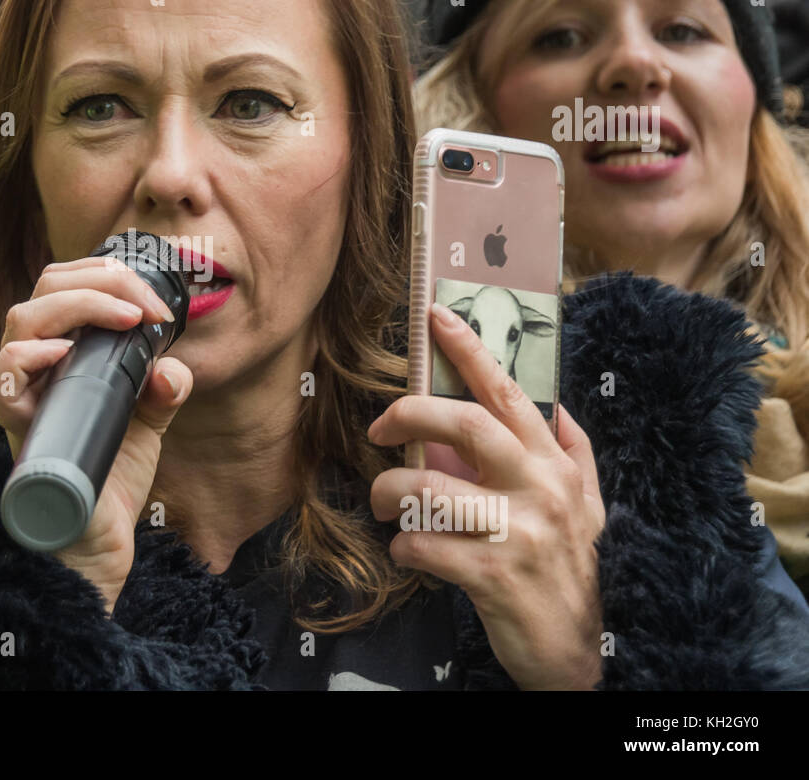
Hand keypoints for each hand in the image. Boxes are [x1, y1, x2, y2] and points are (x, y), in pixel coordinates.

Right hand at [0, 255, 192, 614]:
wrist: (102, 541)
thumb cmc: (112, 475)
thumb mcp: (149, 419)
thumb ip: (162, 386)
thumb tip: (169, 369)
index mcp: (61, 354)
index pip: (63, 286)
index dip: (108, 278)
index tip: (155, 305)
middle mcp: (36, 369)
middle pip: (42, 292)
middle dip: (98, 281)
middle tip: (143, 305)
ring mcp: (23, 397)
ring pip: (20, 321)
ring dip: (76, 305)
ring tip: (124, 318)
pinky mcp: (19, 431)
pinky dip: (24, 359)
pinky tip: (63, 354)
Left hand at [368, 302, 606, 688]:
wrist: (578, 652)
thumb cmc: (569, 570)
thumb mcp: (587, 507)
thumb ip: (574, 455)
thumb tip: (558, 410)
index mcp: (553, 464)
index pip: (507, 393)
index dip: (469, 351)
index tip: (436, 316)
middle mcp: (540, 489)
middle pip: (463, 424)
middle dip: (409, 414)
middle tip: (380, 427)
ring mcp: (517, 533)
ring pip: (427, 488)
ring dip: (388, 493)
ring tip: (382, 504)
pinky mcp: (492, 576)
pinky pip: (421, 545)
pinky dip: (401, 546)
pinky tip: (407, 551)